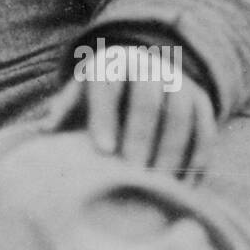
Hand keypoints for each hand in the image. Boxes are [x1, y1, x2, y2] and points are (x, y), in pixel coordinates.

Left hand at [46, 73, 216, 178]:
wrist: (141, 72)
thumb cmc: (100, 95)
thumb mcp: (79, 95)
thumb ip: (64, 110)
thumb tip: (44, 130)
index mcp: (112, 64)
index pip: (107, 84)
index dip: (105, 116)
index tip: (103, 150)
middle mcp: (147, 66)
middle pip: (147, 96)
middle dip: (141, 133)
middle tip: (134, 169)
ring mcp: (178, 80)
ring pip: (180, 111)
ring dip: (172, 147)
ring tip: (159, 182)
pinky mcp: (201, 100)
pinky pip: (206, 126)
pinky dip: (199, 156)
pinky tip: (186, 185)